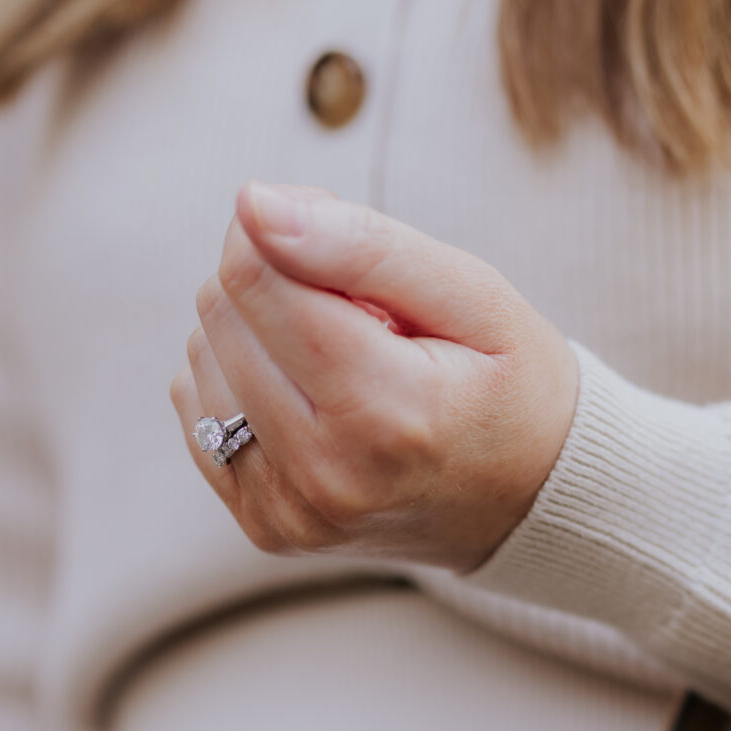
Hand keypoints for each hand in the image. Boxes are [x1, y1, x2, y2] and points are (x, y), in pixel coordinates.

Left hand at [170, 184, 580, 572]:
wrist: (533, 505)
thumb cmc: (514, 387)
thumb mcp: (475, 297)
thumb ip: (367, 245)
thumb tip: (253, 204)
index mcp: (388, 415)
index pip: (256, 276)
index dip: (282, 229)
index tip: (339, 239)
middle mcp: (327, 476)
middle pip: (222, 311)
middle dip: (276, 280)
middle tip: (362, 312)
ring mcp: (290, 513)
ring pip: (202, 357)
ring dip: (259, 334)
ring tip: (347, 363)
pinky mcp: (267, 526)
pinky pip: (197, 412)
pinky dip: (245, 383)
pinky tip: (314, 397)